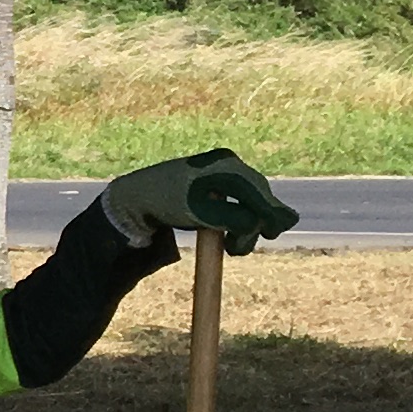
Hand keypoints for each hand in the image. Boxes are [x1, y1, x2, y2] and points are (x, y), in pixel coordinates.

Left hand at [106, 147, 296, 253]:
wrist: (139, 196)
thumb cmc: (166, 203)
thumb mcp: (200, 213)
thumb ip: (233, 217)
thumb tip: (264, 223)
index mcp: (223, 165)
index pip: (256, 191)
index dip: (270, 213)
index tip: (273, 233)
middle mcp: (227, 163)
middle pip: (258, 195)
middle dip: (259, 222)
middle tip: (249, 245)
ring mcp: (224, 171)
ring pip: (251, 200)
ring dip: (248, 225)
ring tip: (232, 248)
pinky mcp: (220, 182)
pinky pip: (241, 201)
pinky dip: (240, 219)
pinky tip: (231, 238)